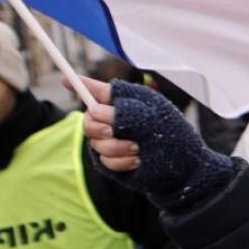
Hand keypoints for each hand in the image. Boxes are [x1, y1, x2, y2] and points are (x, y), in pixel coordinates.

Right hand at [80, 77, 235, 209]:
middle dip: (98, 126)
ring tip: (138, 149)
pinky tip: (137, 161)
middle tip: (113, 131)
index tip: (65, 79)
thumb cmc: (173, 136)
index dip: (79, 84)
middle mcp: (113, 121)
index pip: (97, 91)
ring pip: (95, 142)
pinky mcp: (111, 162)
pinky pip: (103, 160)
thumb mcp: (153, 115)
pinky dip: (120, 161)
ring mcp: (110, 142)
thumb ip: (125, 109)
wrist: (182, 169)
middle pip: (88, 119)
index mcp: (124, 103)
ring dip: (117, 147)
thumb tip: (95, 110)